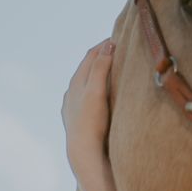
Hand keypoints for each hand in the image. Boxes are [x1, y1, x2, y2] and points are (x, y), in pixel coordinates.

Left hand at [61, 38, 116, 178]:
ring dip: (98, 73)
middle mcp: (72, 91)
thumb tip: (108, 45)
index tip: (119, 38)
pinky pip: (86, 97)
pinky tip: (101, 95)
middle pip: (87, 67)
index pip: (91, 55)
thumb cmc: (91, 122)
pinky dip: (95, 89)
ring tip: (112, 70)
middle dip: (101, 56)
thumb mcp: (97, 91)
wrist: (84, 152)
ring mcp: (73, 105)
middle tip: (118, 49)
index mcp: (76, 81)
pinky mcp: (77, 119)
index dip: (104, 45)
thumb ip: (101, 68)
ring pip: (86, 83)